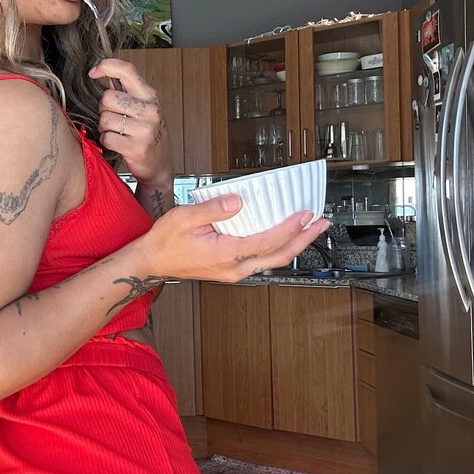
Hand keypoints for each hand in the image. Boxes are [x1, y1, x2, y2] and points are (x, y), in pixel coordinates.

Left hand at [88, 58, 172, 185]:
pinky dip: (107, 141)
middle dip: (104, 109)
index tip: (93, 73)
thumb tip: (101, 70)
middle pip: (107, 97)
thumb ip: (126, 90)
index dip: (106, 66)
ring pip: (104, 119)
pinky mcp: (136, 147)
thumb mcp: (143, 107)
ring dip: (105, 128)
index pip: (127, 70)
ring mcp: (144, 129)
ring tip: (118, 133)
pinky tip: (118, 144)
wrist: (160, 164)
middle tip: (114, 119)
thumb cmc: (147, 133)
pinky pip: (107, 138)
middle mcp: (149, 109)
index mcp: (149, 95)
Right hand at [138, 194, 331, 282]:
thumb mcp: (184, 218)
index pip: (266, 242)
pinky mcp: (231, 270)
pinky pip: (262, 261)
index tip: (305, 215)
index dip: (289, 229)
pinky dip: (279, 248)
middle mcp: (234, 268)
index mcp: (225, 255)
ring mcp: (234, 272)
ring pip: (273, 261)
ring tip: (310, 229)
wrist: (151, 262)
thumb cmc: (164, 242)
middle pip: (279, 256)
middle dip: (304, 240)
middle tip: (322, 224)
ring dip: (295, 245)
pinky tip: (284, 238)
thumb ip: (212, 209)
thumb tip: (237, 201)